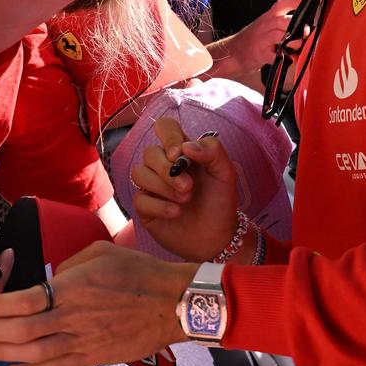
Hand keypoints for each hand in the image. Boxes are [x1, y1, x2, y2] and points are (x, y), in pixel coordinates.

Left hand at [0, 241, 193, 365]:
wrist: (173, 303)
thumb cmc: (139, 273)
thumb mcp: (99, 252)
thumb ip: (68, 265)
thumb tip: (50, 276)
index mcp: (72, 287)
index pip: (22, 300)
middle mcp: (72, 317)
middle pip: (18, 330)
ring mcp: (81, 340)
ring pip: (31, 353)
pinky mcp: (92, 357)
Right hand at [130, 117, 238, 261]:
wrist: (217, 237)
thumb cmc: (220, 202)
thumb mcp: (225, 173)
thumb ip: (213, 151)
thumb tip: (186, 146)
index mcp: (181, 152)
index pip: (165, 127)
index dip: (168, 136)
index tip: (179, 154)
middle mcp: (163, 165)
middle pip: (150, 152)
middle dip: (168, 170)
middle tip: (189, 188)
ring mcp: (152, 186)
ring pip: (139, 172)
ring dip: (163, 186)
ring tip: (185, 200)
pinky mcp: (145, 207)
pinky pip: (139, 198)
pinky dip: (159, 205)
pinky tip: (176, 213)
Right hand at [208, 0, 302, 91]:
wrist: (233, 52)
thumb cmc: (254, 38)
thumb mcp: (266, 24)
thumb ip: (284, 22)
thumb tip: (309, 25)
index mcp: (268, 16)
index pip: (283, 3)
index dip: (297, 1)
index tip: (311, 2)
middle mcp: (266, 25)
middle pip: (282, 20)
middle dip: (297, 25)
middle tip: (308, 31)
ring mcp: (262, 40)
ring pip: (279, 36)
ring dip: (293, 41)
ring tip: (299, 47)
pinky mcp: (260, 54)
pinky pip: (275, 56)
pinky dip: (285, 58)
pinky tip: (292, 59)